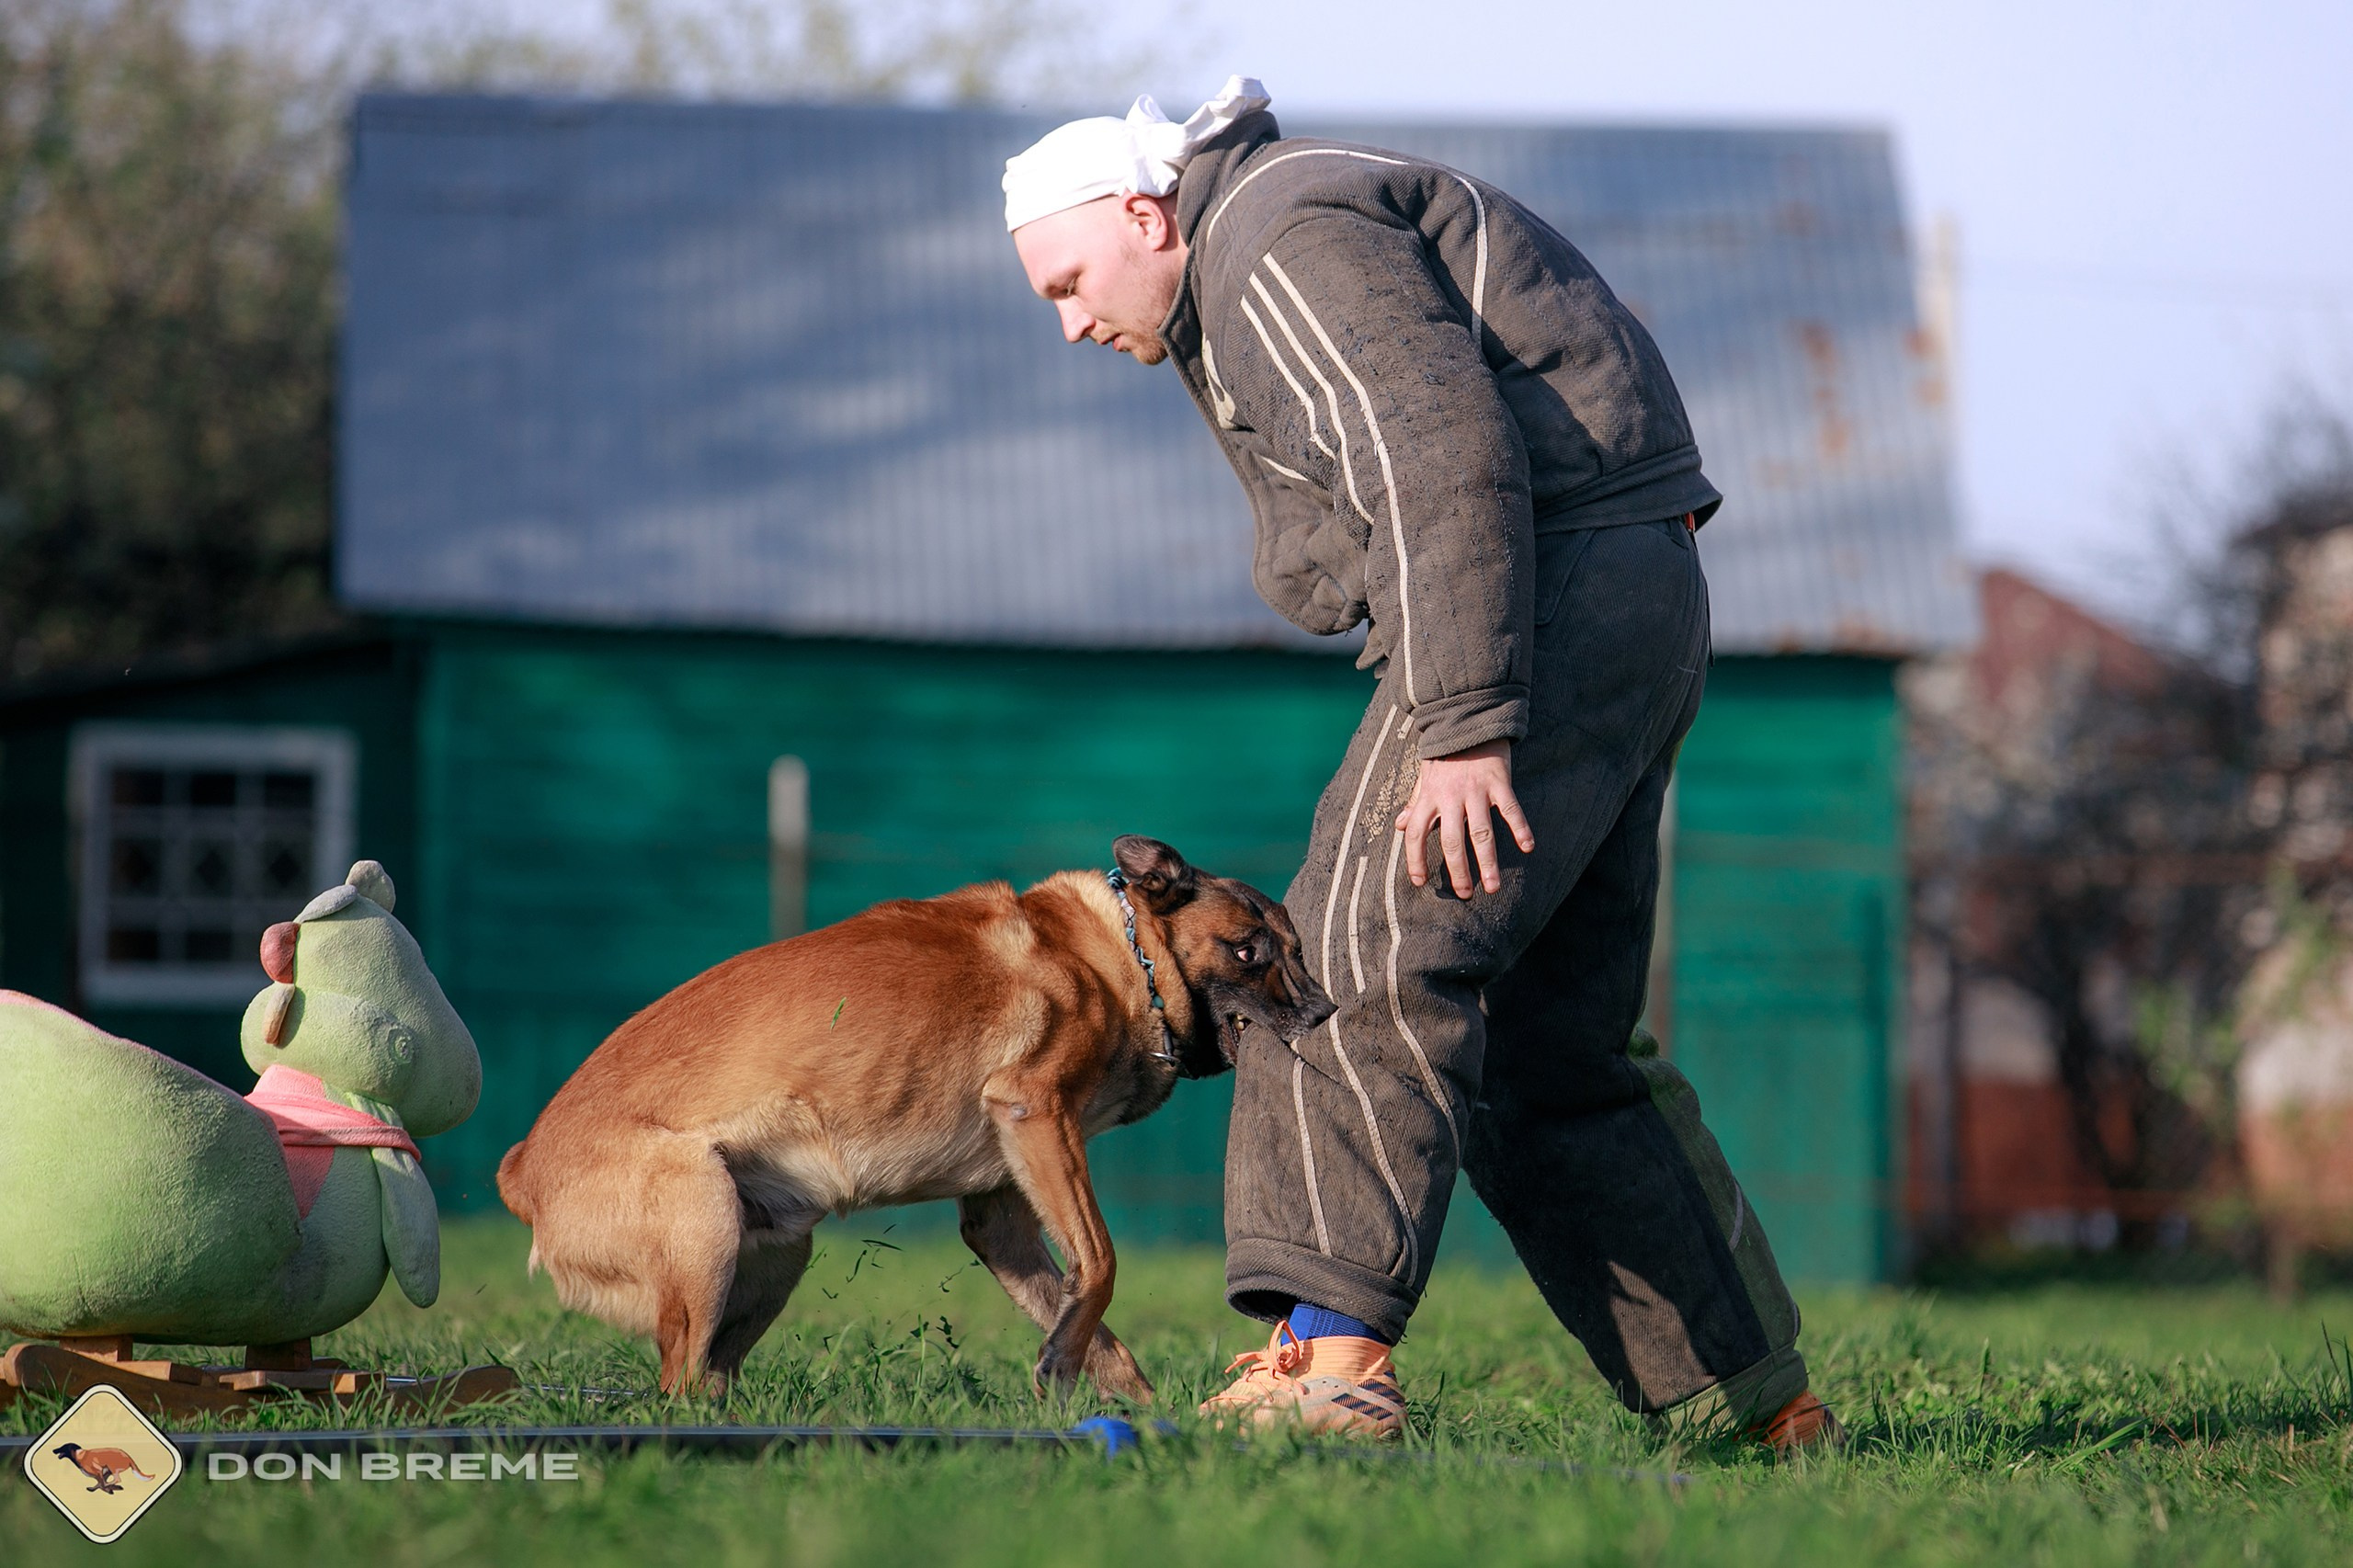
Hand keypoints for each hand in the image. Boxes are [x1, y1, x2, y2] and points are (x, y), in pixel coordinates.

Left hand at [1394, 739, 1535, 897]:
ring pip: (1481, 833)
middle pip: (1453, 842)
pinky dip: (1520, 828)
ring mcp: (1475, 791)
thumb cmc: (1445, 754)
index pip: (1417, 835)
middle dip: (1458, 871)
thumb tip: (1401, 826)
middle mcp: (1450, 798)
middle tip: (1465, 894)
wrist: (1468, 721)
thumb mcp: (1424, 777)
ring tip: (1492, 886)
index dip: (1415, 860)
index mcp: (1429, 797)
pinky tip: (1528, 847)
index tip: (1421, 882)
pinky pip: (1510, 809)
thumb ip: (1415, 803)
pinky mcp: (1498, 782)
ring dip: (1487, 862)